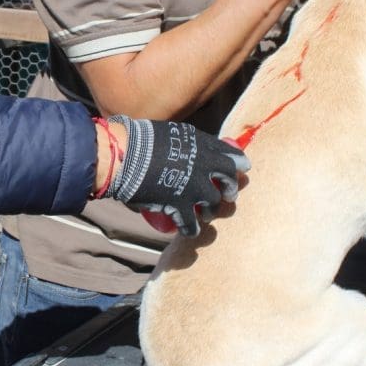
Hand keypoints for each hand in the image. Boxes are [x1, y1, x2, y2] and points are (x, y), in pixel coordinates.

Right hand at [101, 116, 249, 236]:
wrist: (123, 156)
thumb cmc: (138, 140)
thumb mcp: (167, 134)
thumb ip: (180, 144)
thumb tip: (182, 150)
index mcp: (200, 144)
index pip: (228, 153)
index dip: (237, 161)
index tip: (242, 167)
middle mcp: (203, 165)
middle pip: (229, 178)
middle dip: (231, 188)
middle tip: (229, 195)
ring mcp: (194, 187)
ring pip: (214, 204)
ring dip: (211, 211)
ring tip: (206, 215)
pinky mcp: (180, 206)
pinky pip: (192, 224)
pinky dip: (191, 229)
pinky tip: (190, 231)